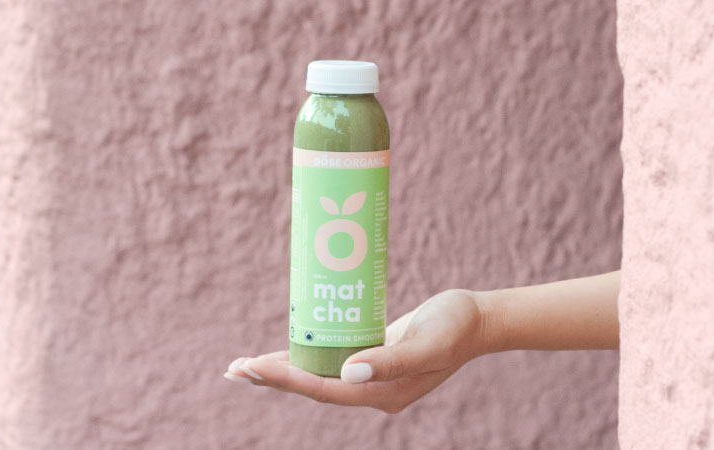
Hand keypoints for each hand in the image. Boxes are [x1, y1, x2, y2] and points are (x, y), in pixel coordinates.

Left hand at [224, 289, 484, 412]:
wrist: (480, 320)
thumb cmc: (455, 327)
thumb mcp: (426, 344)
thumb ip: (390, 361)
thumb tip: (347, 371)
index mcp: (380, 394)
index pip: (321, 388)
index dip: (283, 378)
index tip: (249, 367)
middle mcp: (372, 389)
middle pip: (312, 386)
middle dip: (272, 378)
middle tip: (233, 369)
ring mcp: (372, 375)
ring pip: (319, 374)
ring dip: (284, 369)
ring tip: (247, 364)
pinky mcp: (373, 356)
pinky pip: (333, 359)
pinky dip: (308, 353)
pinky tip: (291, 344)